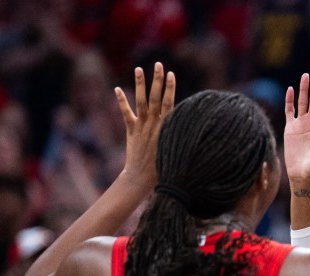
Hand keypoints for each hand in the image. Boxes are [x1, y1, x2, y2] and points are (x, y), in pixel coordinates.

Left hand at [115, 62, 175, 190]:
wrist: (142, 178)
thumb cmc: (164, 167)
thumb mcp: (176, 150)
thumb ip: (180, 137)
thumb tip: (192, 127)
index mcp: (166, 128)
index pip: (169, 103)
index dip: (169, 88)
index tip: (171, 73)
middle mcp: (154, 124)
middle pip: (155, 97)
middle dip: (157, 80)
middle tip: (158, 64)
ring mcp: (142, 126)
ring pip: (141, 102)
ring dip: (140, 84)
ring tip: (139, 69)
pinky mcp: (131, 131)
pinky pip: (126, 114)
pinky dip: (121, 101)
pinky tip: (117, 88)